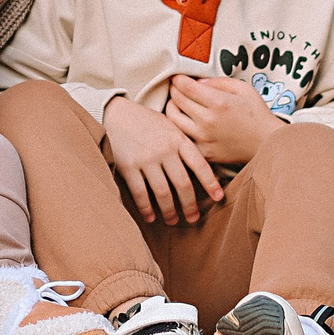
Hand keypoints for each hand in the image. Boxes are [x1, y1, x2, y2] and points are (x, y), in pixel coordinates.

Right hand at [101, 95, 223, 225]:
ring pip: (163, 193)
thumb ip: (182, 144)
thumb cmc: (145, 121)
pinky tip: (150, 218)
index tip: (219, 198)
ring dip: (169, 211)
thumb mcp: (169, 125)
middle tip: (193, 219)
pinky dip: (147, 209)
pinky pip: (141, 193)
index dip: (211, 183)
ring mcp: (146, 158)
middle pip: (183, 184)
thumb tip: (199, 169)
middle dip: (190, 205)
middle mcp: (165, 149)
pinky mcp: (128, 166)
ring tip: (172, 221)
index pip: (199, 164)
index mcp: (178, 139)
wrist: (114, 113)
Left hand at [165, 74, 285, 165]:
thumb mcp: (243, 89)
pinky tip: (184, 122)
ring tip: (178, 104)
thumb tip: (197, 81)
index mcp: (218, 103)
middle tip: (177, 88)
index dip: (178, 79)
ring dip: (172, 108)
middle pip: (176, 100)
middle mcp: (208, 121)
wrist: (267, 144)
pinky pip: (181, 137)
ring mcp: (204, 139)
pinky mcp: (203, 153)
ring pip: (173, 119)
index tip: (178, 77)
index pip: (184, 86)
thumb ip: (218, 82)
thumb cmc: (257, 114)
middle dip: (174, 90)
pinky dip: (179, 128)